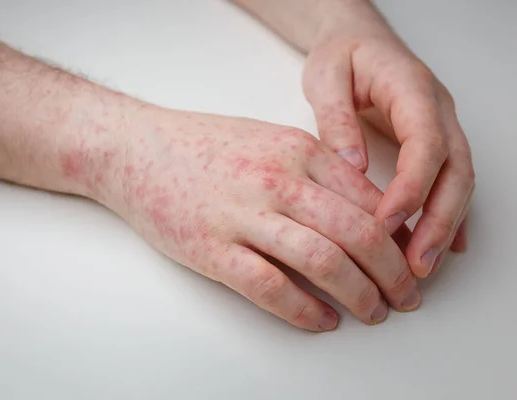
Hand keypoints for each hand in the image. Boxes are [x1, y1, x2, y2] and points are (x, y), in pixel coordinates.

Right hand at [99, 105, 419, 330]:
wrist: (137, 148)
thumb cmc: (203, 145)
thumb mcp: (269, 140)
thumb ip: (315, 170)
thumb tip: (362, 211)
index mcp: (297, 151)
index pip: (371, 199)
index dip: (400, 237)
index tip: (409, 260)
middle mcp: (276, 180)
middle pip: (358, 233)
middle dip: (393, 273)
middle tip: (406, 296)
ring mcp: (242, 215)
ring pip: (323, 261)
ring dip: (359, 295)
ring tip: (373, 313)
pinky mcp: (212, 249)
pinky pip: (271, 287)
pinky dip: (304, 310)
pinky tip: (322, 320)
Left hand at [302, 0, 474, 277]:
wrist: (355, 39)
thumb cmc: (340, 55)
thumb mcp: (325, 77)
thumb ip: (337, 117)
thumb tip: (353, 165)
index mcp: (412, 90)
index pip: (424, 143)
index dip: (412, 187)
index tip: (387, 223)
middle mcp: (437, 111)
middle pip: (454, 170)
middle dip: (438, 221)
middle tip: (416, 264)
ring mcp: (441, 127)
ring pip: (458, 182)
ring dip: (444, 227)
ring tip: (422, 267)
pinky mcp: (433, 142)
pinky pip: (450, 182)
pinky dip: (448, 216)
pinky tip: (441, 246)